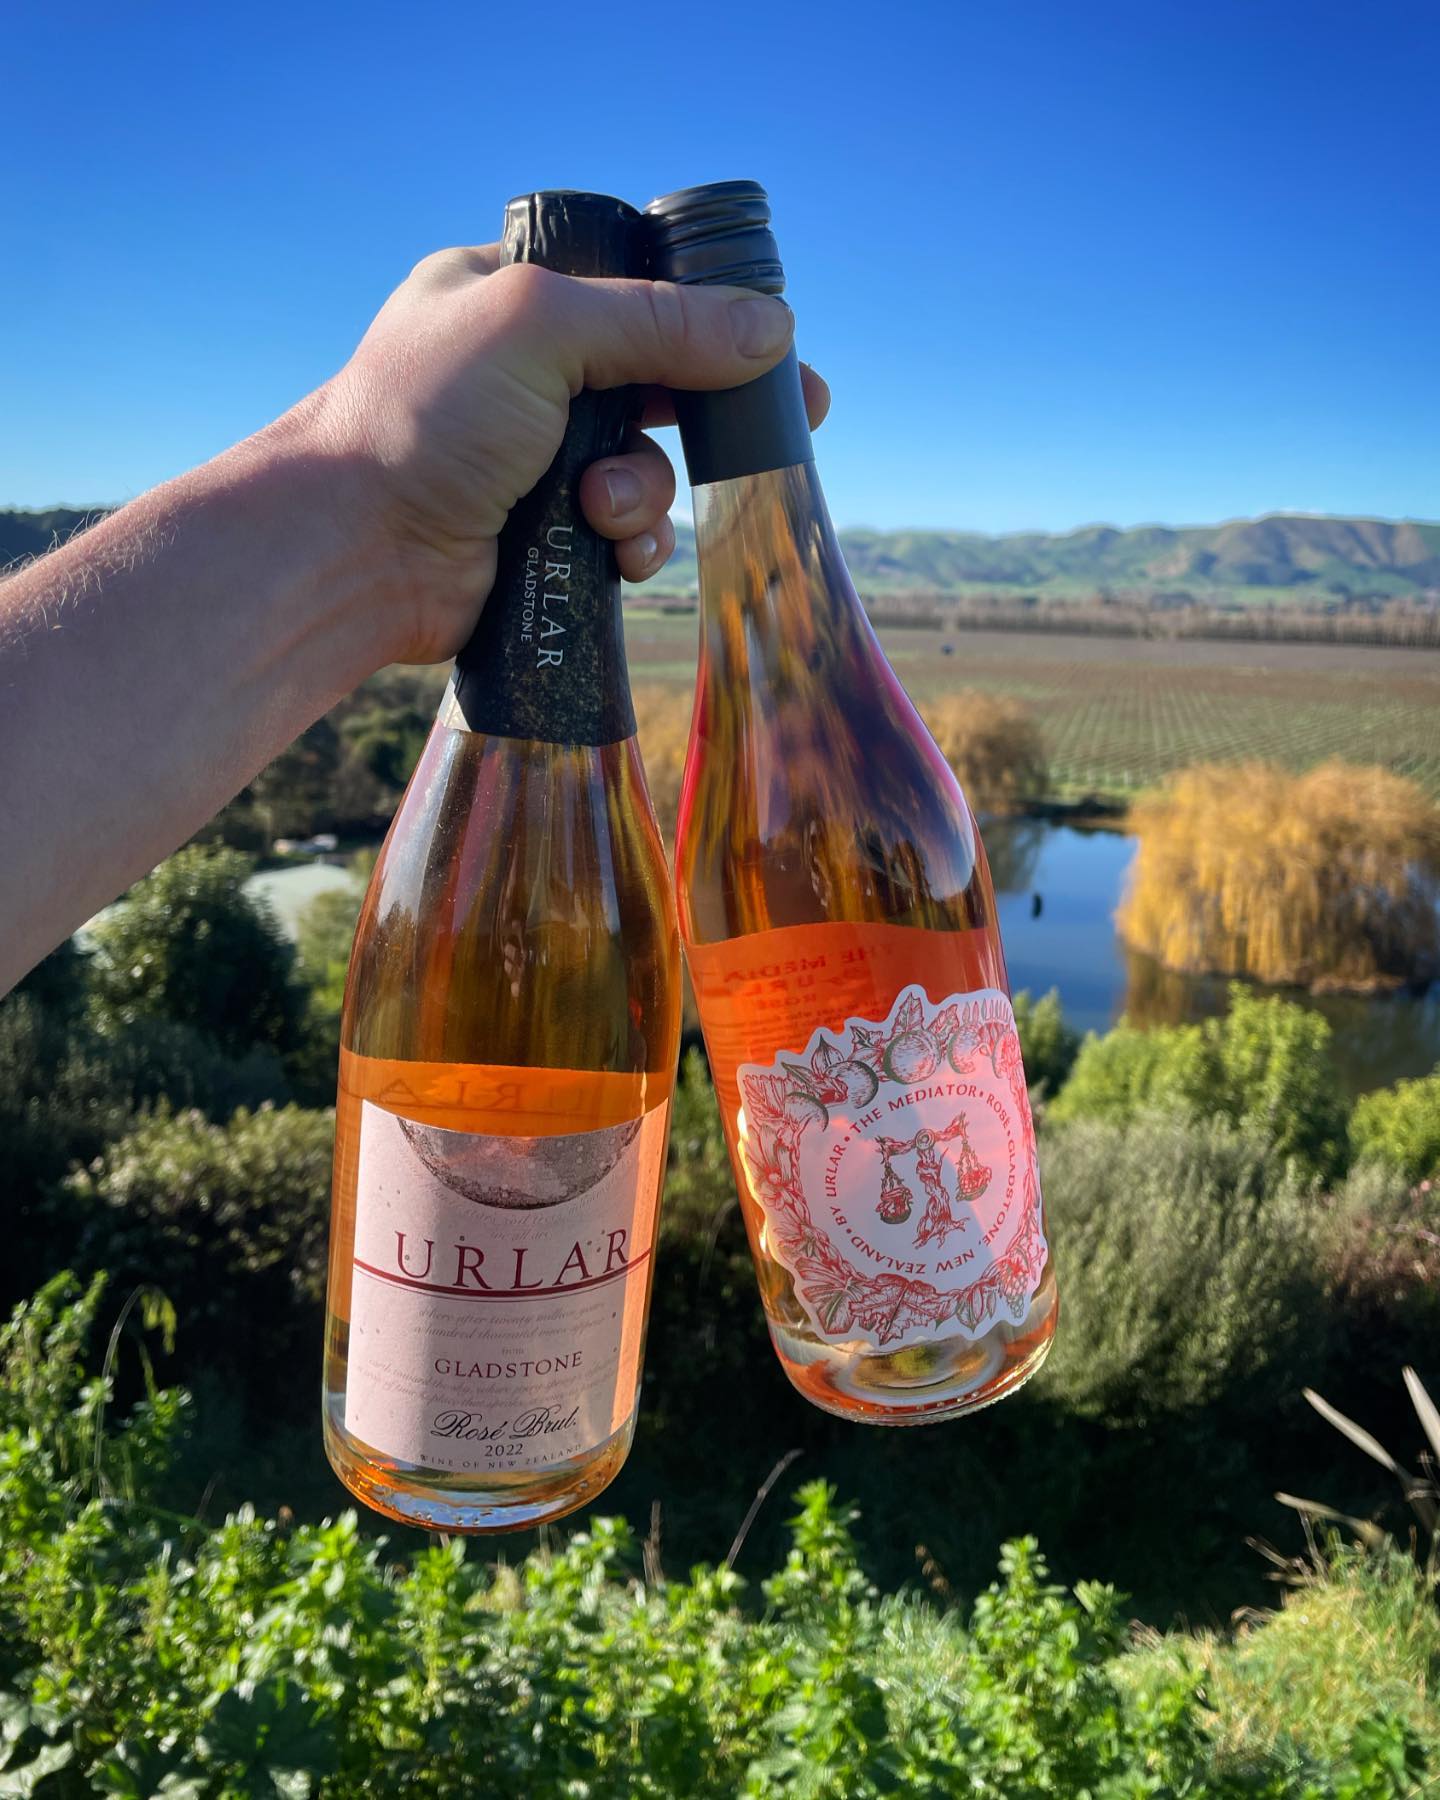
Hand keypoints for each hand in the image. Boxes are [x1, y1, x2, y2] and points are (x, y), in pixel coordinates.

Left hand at [307, 244, 829, 664]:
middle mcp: (526, 375)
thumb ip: (660, 322)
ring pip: (650, 466)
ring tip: (599, 507)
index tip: (774, 342)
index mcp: (512, 297)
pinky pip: (628, 531)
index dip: (708, 314)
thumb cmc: (424, 418)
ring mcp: (536, 460)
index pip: (633, 288)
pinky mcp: (546, 535)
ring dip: (645, 491)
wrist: (355, 549)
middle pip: (658, 380)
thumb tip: (772, 328)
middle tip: (789, 423)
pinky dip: (631, 542)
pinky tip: (608, 552)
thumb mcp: (542, 329)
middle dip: (710, 410)